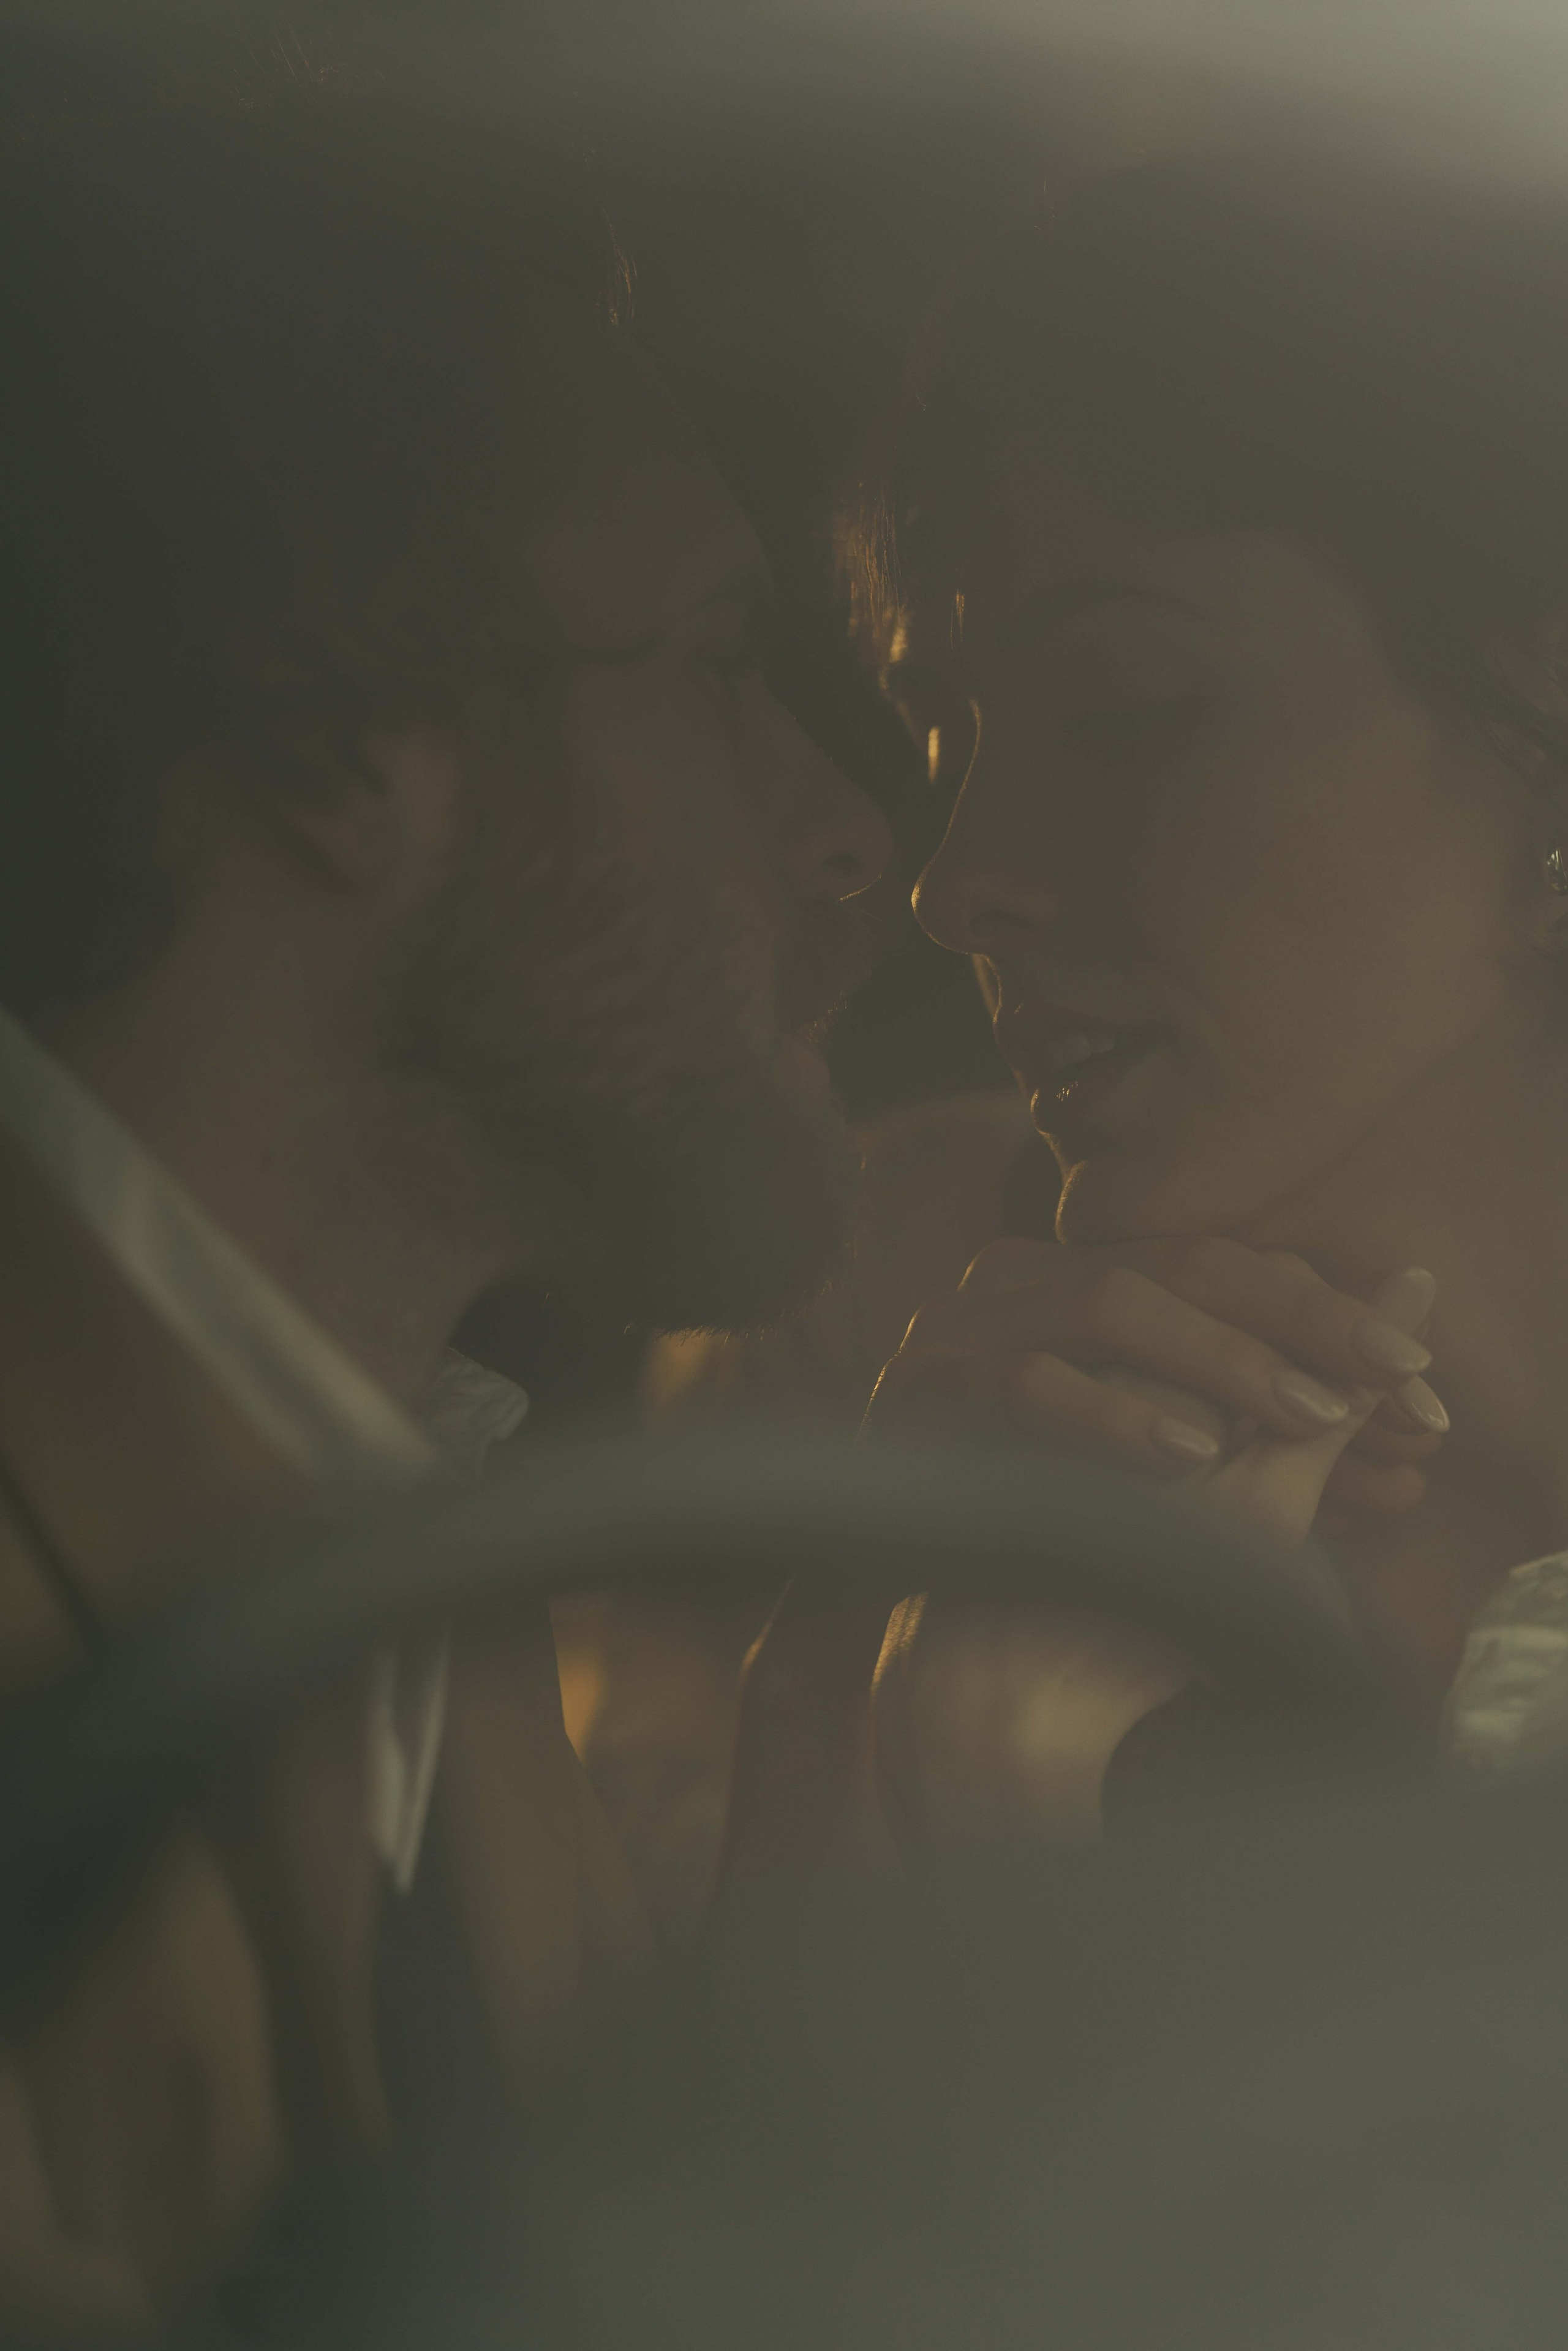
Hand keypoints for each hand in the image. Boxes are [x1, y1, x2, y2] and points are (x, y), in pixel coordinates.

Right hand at [865, 1237, 1445, 1546]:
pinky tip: (1189, 1455)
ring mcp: (970, 1322)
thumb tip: (1412, 1333)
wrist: (945, 1630)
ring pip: (1110, 1303)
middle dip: (1301, 1321)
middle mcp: (1029, 1277)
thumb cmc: (1081, 1531)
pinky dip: (1114, 1415)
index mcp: (1086, 1280)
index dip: (1332, 1314)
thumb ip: (1290, 1402)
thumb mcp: (1202, 1458)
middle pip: (1185, 1265)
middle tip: (1393, 1377)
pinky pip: (1029, 1383)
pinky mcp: (927, 1385)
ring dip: (1220, 1359)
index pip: (1227, 1267)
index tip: (1422, 1383)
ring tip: (1307, 1417)